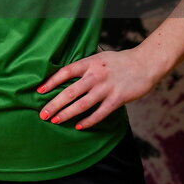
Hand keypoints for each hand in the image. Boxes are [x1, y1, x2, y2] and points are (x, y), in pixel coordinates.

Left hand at [36, 49, 161, 129]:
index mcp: (89, 63)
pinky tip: (78, 126)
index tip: (39, 91)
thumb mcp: (99, 57)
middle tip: (42, 114)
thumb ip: (85, 66)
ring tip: (54, 121)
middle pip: (69, 92)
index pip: (65, 72)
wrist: (145, 64)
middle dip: (54, 104)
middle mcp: (95, 75)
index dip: (51, 82)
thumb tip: (67, 73)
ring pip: (82, 104)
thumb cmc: (120, 61)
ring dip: (66, 114)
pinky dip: (88, 121)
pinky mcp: (117, 99)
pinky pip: (99, 113)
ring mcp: (106, 88)